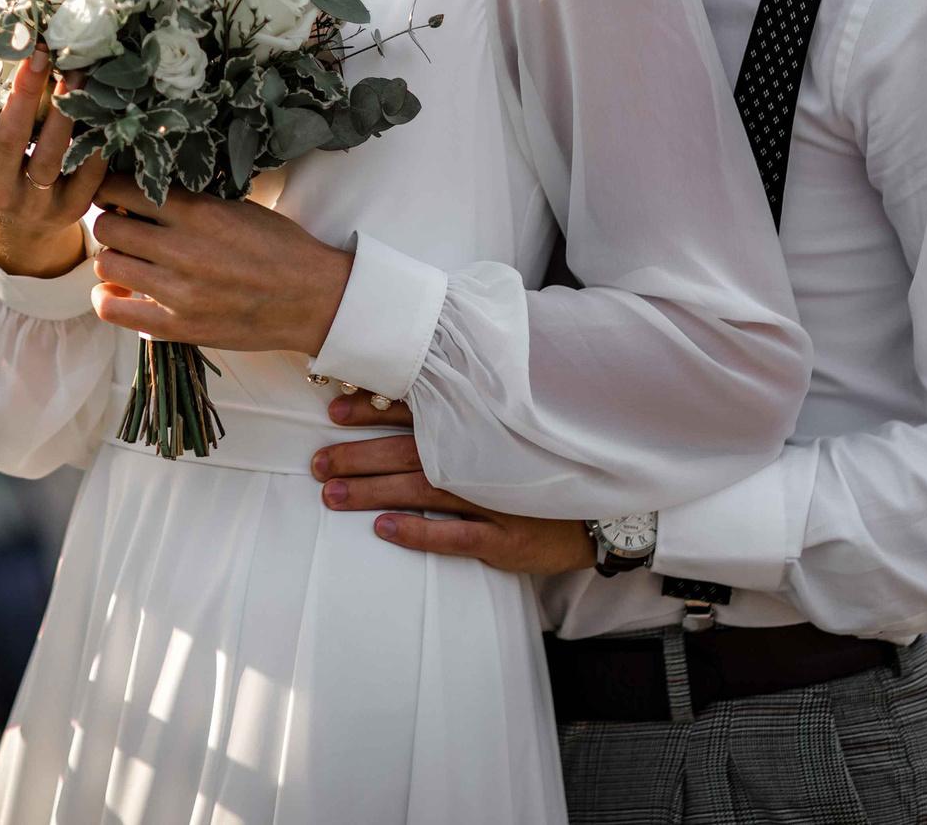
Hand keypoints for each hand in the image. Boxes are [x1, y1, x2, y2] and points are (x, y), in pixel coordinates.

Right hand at [0, 44, 106, 277]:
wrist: (18, 225)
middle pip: (9, 136)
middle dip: (25, 90)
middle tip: (41, 47)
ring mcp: (33, 203)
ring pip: (51, 154)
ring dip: (67, 110)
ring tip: (79, 68)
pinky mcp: (70, 210)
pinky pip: (87, 174)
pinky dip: (96, 140)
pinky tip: (105, 103)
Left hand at [87, 175, 351, 354]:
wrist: (313, 299)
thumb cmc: (280, 249)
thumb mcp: (238, 207)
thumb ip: (190, 201)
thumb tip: (141, 194)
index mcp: (199, 212)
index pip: (122, 189)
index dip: (111, 189)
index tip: (115, 194)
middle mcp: (182, 249)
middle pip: (107, 226)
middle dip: (111, 222)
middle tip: (124, 228)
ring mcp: (178, 291)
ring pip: (107, 264)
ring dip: (113, 259)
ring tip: (130, 260)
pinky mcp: (178, 326)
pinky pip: (113, 309)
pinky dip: (106, 298)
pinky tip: (119, 291)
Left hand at [311, 401, 595, 574]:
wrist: (609, 509)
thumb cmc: (552, 466)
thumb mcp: (517, 430)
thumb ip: (474, 411)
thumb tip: (421, 387)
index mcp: (482, 428)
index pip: (420, 411)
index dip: (375, 409)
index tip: (335, 410)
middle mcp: (484, 458)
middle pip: (409, 452)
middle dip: (358, 455)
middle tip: (317, 462)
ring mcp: (496, 499)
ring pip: (424, 490)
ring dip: (374, 492)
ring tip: (332, 495)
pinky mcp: (508, 538)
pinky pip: (457, 535)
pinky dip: (419, 531)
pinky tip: (384, 529)